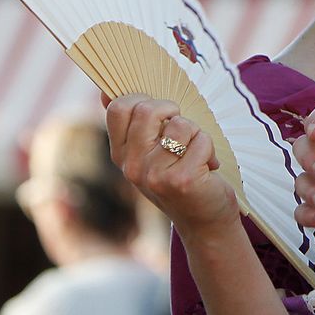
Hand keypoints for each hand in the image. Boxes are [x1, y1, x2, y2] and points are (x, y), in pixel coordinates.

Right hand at [106, 94, 237, 233]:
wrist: (205, 222)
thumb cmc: (182, 177)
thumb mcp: (151, 152)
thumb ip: (134, 124)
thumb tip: (104, 92)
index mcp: (121, 153)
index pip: (118, 108)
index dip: (143, 100)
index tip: (161, 114)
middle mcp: (132, 165)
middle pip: (147, 109)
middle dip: (173, 112)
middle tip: (183, 132)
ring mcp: (154, 174)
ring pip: (180, 124)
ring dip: (196, 134)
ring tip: (196, 154)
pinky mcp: (180, 180)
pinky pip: (201, 140)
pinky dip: (211, 149)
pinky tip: (207, 169)